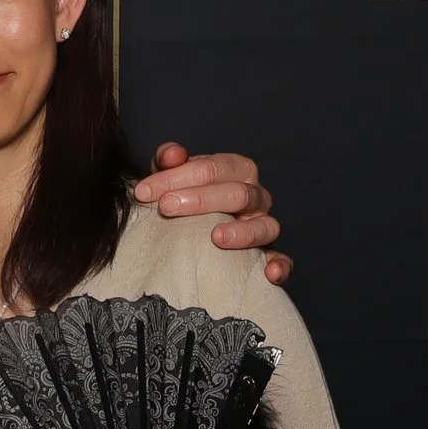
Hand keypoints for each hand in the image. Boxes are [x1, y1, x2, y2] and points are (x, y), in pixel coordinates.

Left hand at [133, 143, 290, 284]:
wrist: (191, 229)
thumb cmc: (183, 196)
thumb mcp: (173, 177)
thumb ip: (169, 161)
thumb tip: (171, 155)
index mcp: (236, 171)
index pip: (212, 168)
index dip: (176, 176)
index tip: (144, 192)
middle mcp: (256, 196)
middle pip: (238, 194)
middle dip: (200, 199)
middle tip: (166, 208)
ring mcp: (264, 226)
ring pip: (266, 226)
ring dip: (242, 232)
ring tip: (215, 237)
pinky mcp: (269, 256)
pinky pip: (282, 260)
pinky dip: (280, 266)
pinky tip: (270, 273)